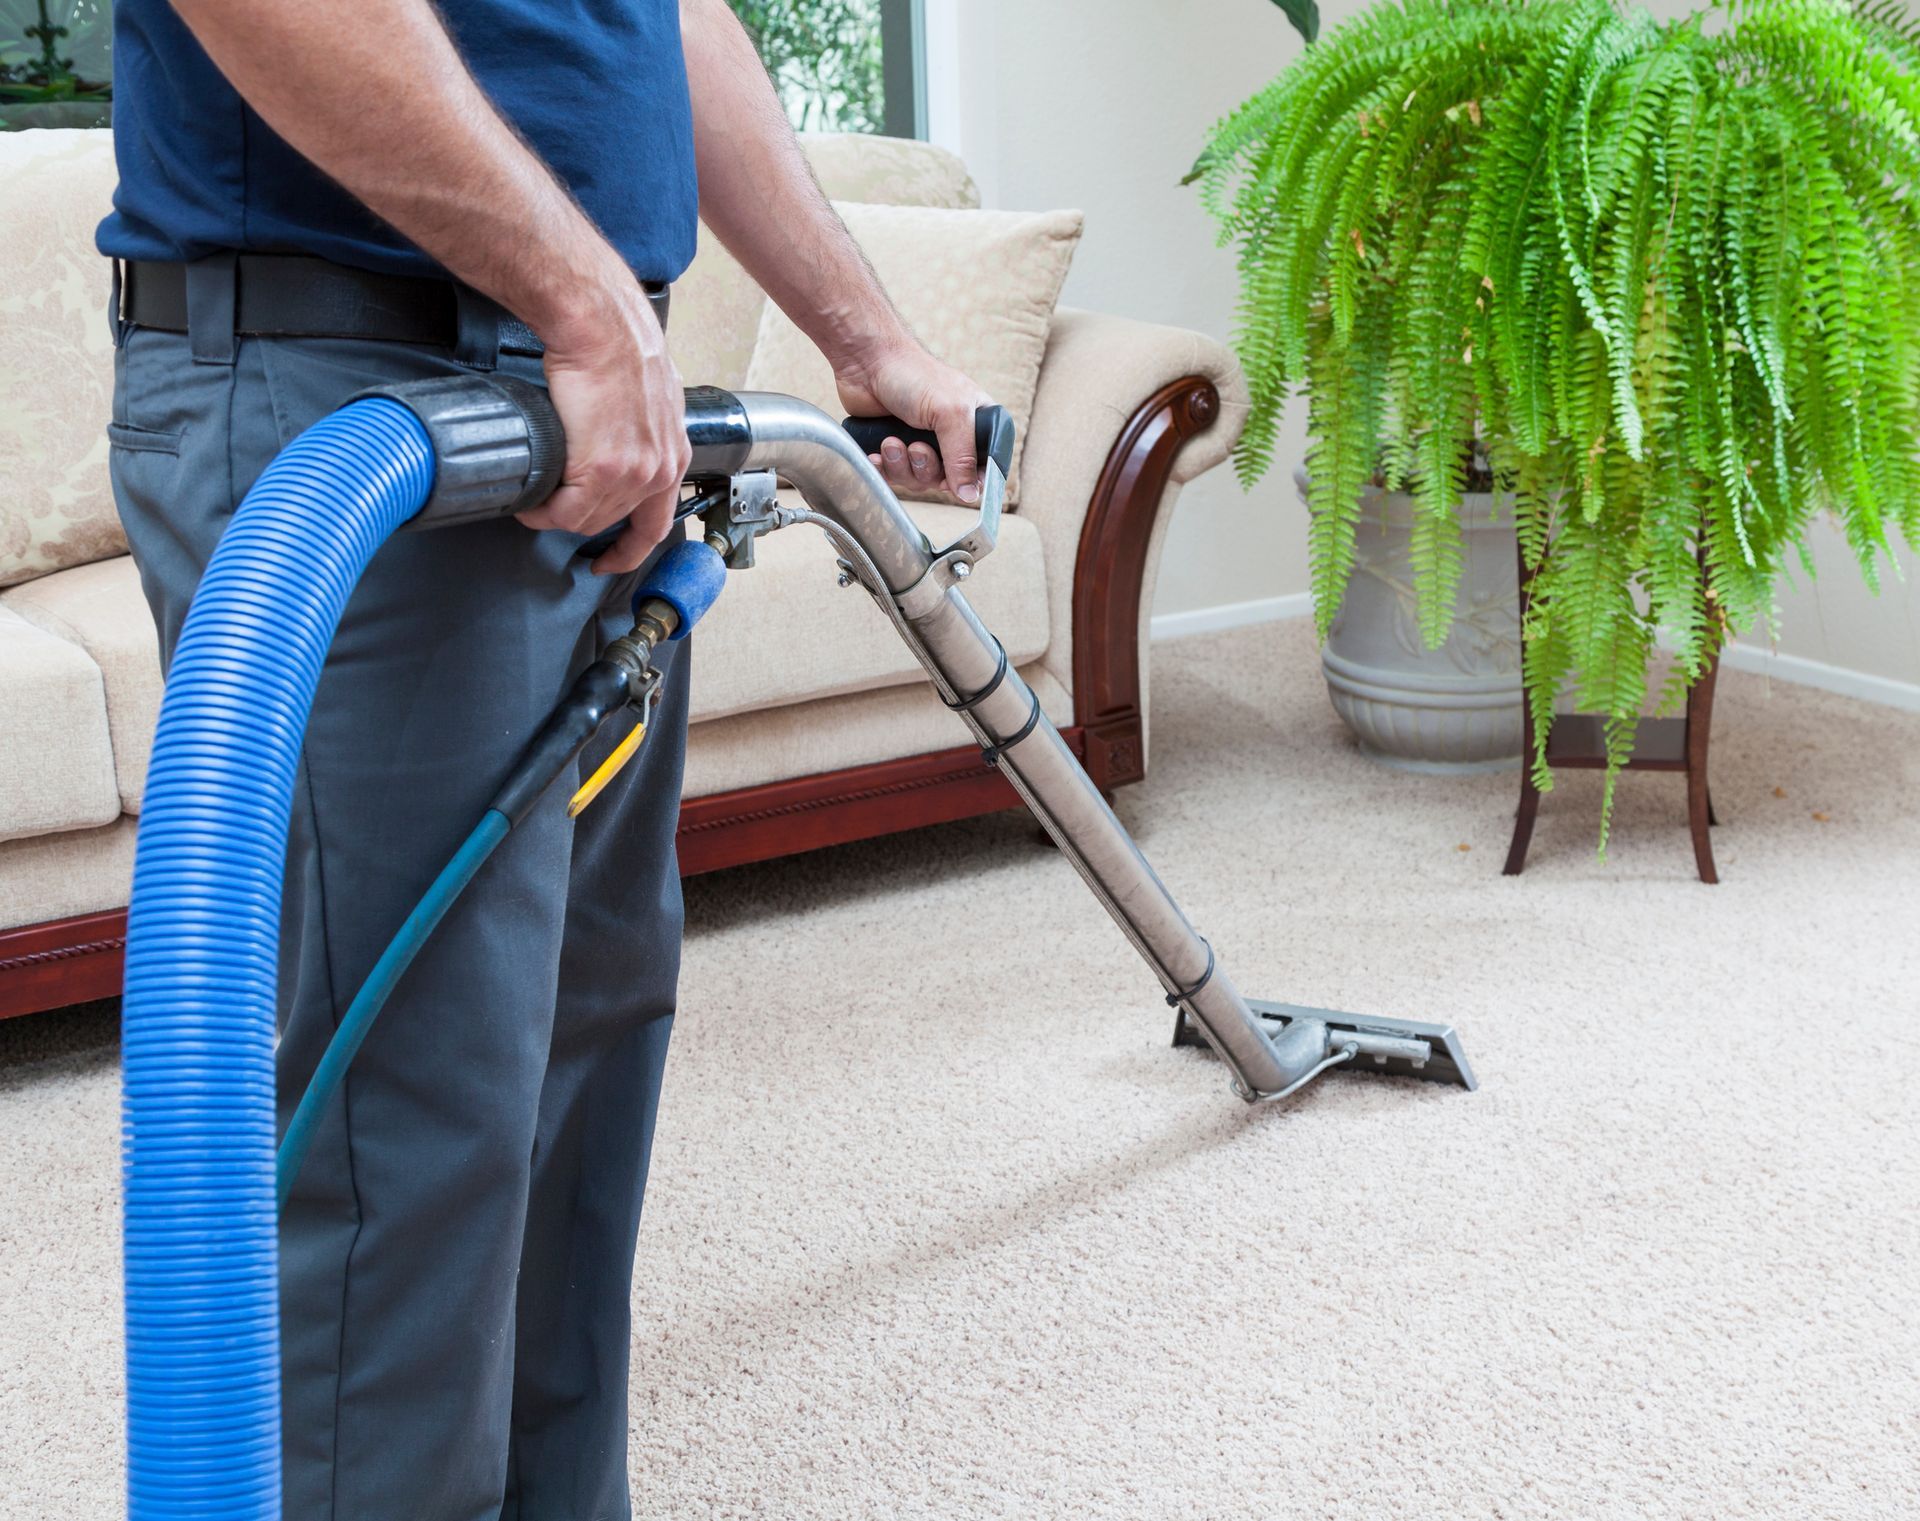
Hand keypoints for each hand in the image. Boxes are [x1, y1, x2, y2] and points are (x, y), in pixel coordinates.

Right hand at [519, 279, 690, 574]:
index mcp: (674, 455)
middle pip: (611, 522)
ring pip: (585, 519)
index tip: (611, 560)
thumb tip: (613, 438)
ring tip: (534, 500)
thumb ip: (639, 428)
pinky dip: (542, 512)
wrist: (603, 328)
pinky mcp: (602, 470)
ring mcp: (633, 474)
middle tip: (550, 508)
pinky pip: (565, 511)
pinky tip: (529, 502)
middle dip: (577, 521)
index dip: (630, 550)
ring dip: (555, 515)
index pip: (656, 524)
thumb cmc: (619, 347)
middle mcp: (659, 470)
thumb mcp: (649, 397)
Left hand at [835, 340, 993, 502]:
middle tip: (917, 447)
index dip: (973, 480)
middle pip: (948, 481)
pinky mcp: (894, 450)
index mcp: (975, 423)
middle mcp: (950, 436)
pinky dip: (885, 468)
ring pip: (919, 481)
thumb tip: (970, 494)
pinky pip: (894, 478)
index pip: (985, 466)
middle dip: (928, 469)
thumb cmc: (913, 373)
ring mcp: (920, 444)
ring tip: (892, 441)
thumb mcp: (951, 412)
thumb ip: (963, 456)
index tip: (959, 483)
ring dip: (903, 466)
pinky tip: (878, 450)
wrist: (866, 362)